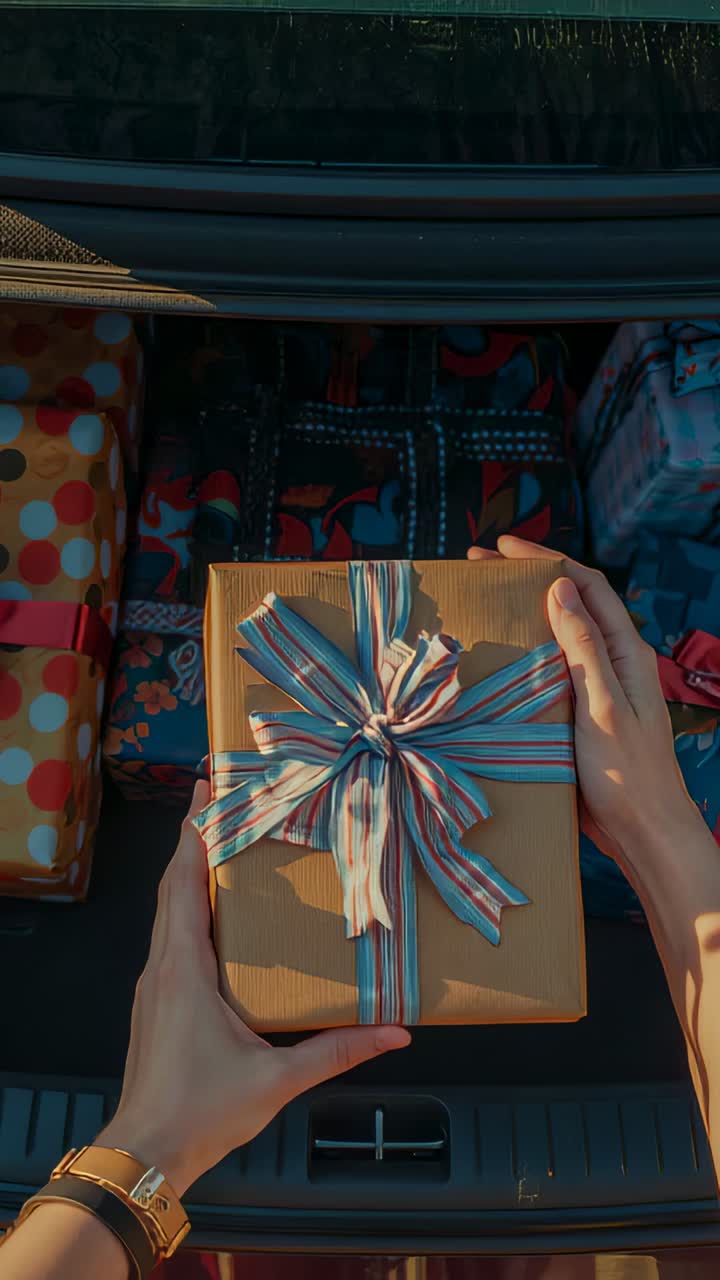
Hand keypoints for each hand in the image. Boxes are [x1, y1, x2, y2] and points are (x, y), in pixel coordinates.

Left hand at [100, 782, 409, 1194]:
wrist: (145, 1156)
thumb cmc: (201, 1113)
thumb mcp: (276, 1080)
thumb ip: (337, 1051)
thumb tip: (394, 1032)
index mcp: (185, 969)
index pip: (183, 882)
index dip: (194, 833)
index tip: (205, 790)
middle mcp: (163, 967)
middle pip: (173, 887)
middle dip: (195, 840)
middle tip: (221, 801)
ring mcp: (155, 986)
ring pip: (168, 913)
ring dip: (190, 875)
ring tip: (222, 846)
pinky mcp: (157, 1005)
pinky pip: (170, 939)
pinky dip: (187, 910)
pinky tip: (213, 916)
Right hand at [468, 536, 703, 876]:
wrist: (643, 831)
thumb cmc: (627, 773)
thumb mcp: (602, 704)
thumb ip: (583, 646)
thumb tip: (561, 587)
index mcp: (625, 651)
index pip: (586, 585)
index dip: (545, 560)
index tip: (501, 548)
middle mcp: (612, 662)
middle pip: (570, 605)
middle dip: (527, 580)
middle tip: (477, 568)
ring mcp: (597, 688)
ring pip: (558, 637)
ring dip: (523, 614)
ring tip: (480, 603)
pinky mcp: (580, 714)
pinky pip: (549, 672)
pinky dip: (523, 654)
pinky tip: (495, 659)